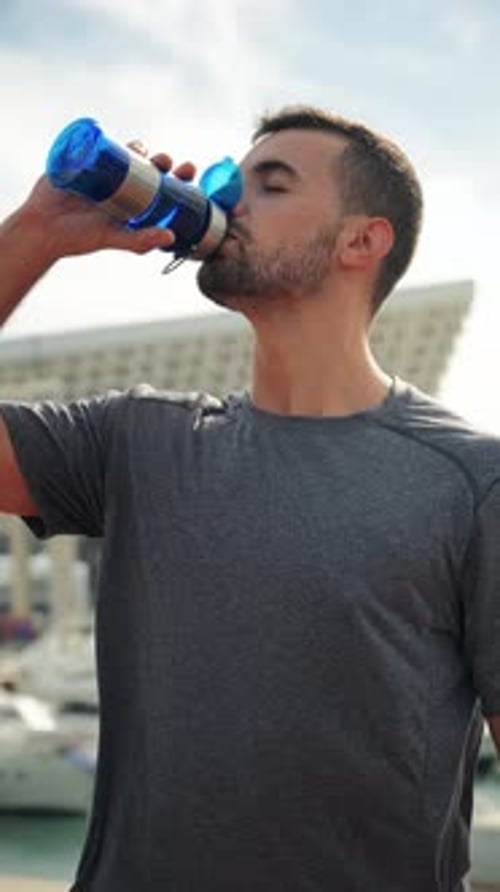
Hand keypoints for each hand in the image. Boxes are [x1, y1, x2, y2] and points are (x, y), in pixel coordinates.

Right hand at [17, 144, 196, 261]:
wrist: (42, 227)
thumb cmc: (78, 237)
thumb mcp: (113, 238)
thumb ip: (140, 240)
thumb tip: (171, 236)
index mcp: (134, 206)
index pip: (163, 190)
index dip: (179, 179)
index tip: (189, 171)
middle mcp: (123, 188)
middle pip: (150, 169)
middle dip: (163, 162)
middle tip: (168, 162)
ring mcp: (105, 173)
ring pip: (129, 155)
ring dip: (142, 149)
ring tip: (146, 152)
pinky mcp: (86, 161)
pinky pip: (103, 145)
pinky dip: (112, 140)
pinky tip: (120, 141)